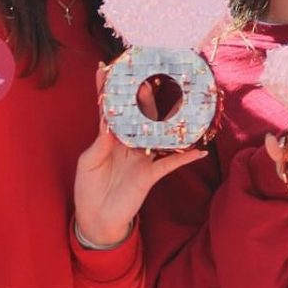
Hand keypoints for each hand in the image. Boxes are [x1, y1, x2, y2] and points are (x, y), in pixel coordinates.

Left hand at [74, 65, 206, 245]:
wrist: (97, 219)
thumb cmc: (87, 188)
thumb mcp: (89, 163)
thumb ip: (101, 142)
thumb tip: (110, 121)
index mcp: (109, 137)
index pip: (109, 109)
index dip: (107, 90)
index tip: (105, 68)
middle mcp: (128, 143)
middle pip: (138, 115)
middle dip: (142, 97)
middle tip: (148, 78)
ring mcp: (141, 158)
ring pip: (158, 134)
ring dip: (168, 120)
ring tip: (180, 101)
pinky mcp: (150, 175)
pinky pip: (171, 163)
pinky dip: (185, 157)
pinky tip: (200, 150)